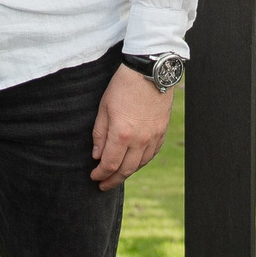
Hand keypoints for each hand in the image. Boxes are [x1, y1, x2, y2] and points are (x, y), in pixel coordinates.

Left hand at [90, 64, 172, 190]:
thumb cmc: (123, 86)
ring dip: (128, 172)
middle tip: (103, 185)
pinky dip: (142, 161)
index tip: (94, 177)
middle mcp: (140, 140)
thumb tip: (97, 155)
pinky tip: (134, 162)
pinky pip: (152, 153)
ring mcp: (153, 136)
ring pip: (141, 164)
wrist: (150, 71)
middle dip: (113, 180)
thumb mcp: (104, 107)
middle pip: (126, 170)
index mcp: (122, 134)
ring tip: (117, 175)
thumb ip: (100, 134)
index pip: (110, 164)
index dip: (100, 174)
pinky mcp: (162, 131)